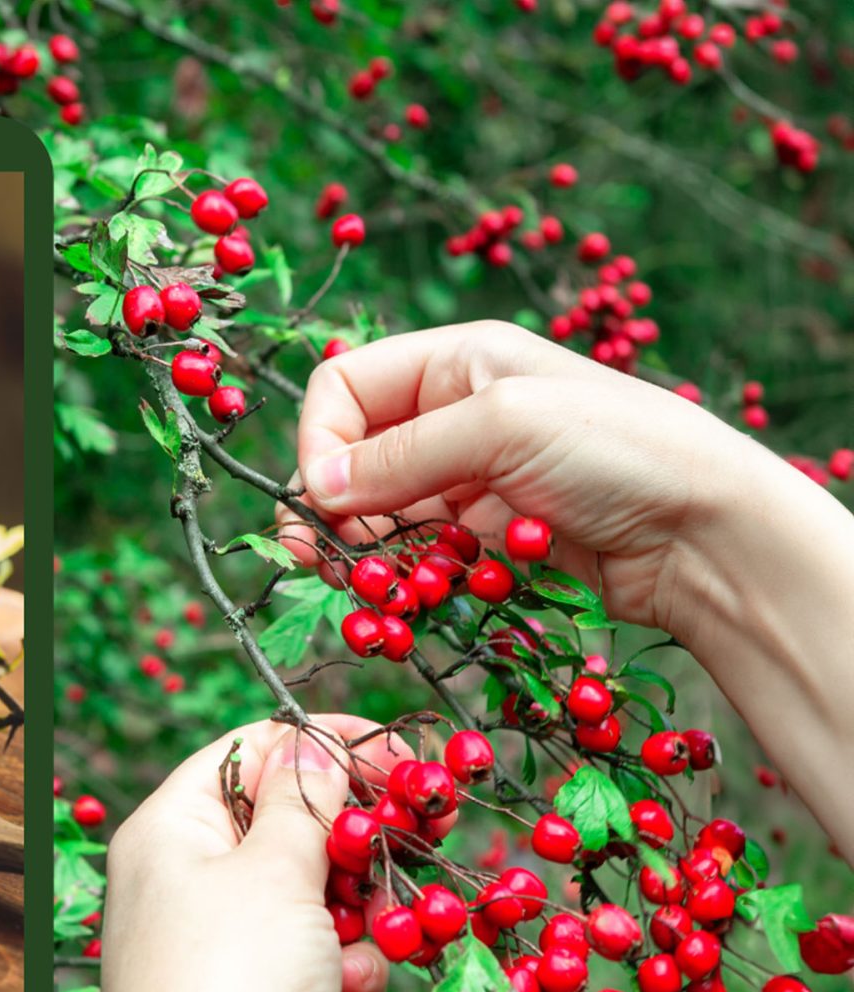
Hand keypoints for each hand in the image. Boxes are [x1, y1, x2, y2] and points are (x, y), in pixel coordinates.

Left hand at [100, 716, 413, 991]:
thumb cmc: (231, 980)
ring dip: (359, 905)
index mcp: (166, 832)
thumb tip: (313, 747)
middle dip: (353, 829)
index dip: (317, 744)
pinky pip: (316, 958)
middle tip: (423, 819)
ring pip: (312, 894)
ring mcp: (221, 947)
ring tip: (385, 919)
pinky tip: (352, 986)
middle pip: (283, 825)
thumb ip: (303, 801)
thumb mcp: (272, 868)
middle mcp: (185, 882)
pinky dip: (344, 965)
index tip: (393, 746)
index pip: (243, 755)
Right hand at [283, 318, 853, 856]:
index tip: (325, 501)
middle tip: (320, 560)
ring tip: (370, 589)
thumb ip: (400, 457)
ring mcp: (472, 478)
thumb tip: (315, 490)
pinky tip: (416, 596)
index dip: (320, 442)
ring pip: (381, 514)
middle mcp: (456, 414)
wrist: (709, 534)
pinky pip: (423, 554)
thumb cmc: (619, 450)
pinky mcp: (490, 536)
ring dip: (368, 551)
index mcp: (456, 361)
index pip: (343, 388)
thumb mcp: (502, 429)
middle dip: (332, 508)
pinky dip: (411, 576)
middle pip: (353, 456)